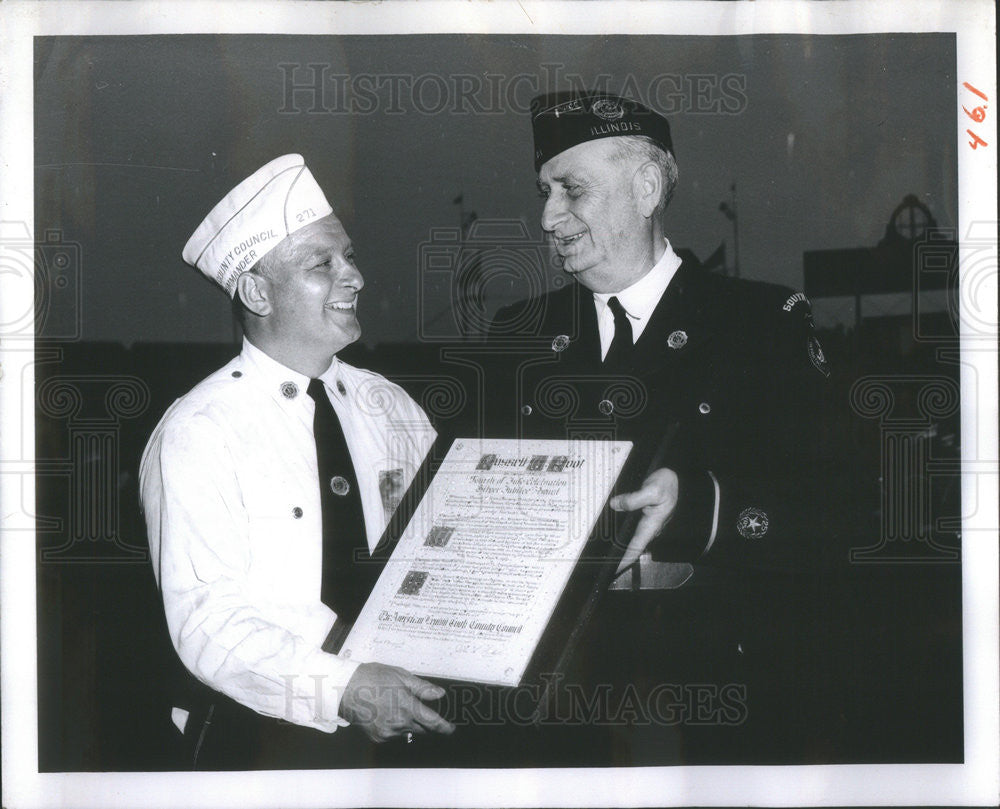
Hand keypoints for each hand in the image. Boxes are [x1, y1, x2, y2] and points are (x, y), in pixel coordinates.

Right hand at [339, 662, 455, 742]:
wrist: (345, 689)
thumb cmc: (372, 678)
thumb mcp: (400, 676)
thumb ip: (422, 688)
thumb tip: (439, 694)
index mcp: (407, 706)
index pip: (432, 722)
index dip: (444, 727)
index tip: (450, 729)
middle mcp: (399, 723)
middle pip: (422, 729)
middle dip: (425, 723)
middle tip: (418, 710)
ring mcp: (388, 732)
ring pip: (407, 732)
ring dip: (409, 724)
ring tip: (396, 707)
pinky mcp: (378, 737)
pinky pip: (393, 735)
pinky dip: (395, 727)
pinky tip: (387, 714)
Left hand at [609, 468, 679, 573]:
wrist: (678, 477)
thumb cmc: (669, 485)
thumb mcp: (652, 490)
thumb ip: (632, 499)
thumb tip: (614, 505)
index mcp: (651, 525)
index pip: (636, 548)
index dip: (625, 560)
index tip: (613, 569)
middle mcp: (649, 527)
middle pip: (631, 545)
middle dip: (618, 554)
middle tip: (602, 560)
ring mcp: (647, 521)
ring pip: (630, 536)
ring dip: (619, 542)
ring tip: (603, 549)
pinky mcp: (644, 514)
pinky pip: (631, 526)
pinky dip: (621, 531)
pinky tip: (611, 530)